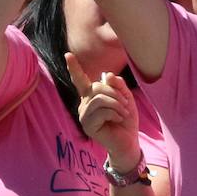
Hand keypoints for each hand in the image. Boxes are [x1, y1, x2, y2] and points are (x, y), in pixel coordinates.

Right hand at [65, 54, 139, 169]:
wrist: (128, 140)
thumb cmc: (126, 119)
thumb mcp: (125, 97)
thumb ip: (117, 85)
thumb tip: (105, 74)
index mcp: (92, 95)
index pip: (80, 80)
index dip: (74, 67)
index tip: (67, 54)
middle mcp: (84, 103)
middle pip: (97, 87)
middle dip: (116, 94)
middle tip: (126, 105)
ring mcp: (84, 115)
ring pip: (99, 98)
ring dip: (116, 104)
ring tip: (123, 113)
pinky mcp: (87, 125)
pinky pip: (101, 111)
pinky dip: (115, 113)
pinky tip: (118, 120)